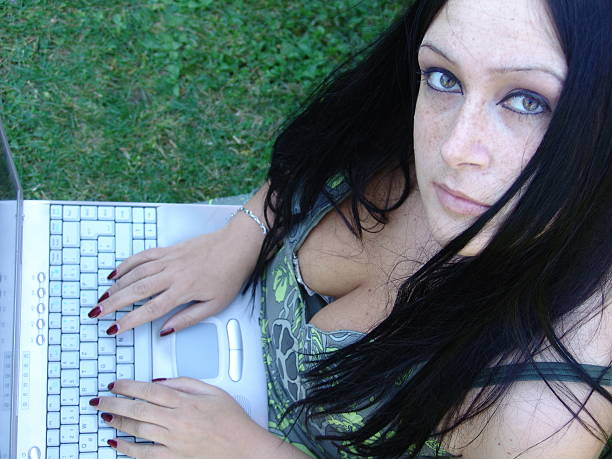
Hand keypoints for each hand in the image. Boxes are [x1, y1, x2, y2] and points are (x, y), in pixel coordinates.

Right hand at [89, 228, 254, 334]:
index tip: (114, 328)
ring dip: (117, 286)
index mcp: (184, 290)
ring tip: (102, 297)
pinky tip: (116, 273)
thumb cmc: (230, 275)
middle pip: (136, 290)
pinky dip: (127, 264)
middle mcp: (173, 273)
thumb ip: (188, 319)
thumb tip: (165, 331)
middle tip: (96, 313)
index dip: (130, 320)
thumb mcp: (215, 305)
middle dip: (113, 303)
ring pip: (136, 272)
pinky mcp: (170, 249)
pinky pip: (143, 256)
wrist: (237, 245)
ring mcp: (169, 259)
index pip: (150, 309)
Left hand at [91, 378, 265, 457]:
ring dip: (118, 422)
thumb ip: (186, 383)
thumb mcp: (214, 392)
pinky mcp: (174, 458)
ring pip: (138, 430)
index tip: (115, 384)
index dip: (128, 386)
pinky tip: (116, 442)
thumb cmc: (232, 421)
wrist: (244, 449)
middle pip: (138, 409)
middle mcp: (177, 421)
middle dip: (115, 403)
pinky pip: (144, 454)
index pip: (149, 391)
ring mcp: (174, 441)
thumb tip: (161, 382)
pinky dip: (127, 448)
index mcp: (186, 402)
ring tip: (105, 416)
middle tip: (100, 400)